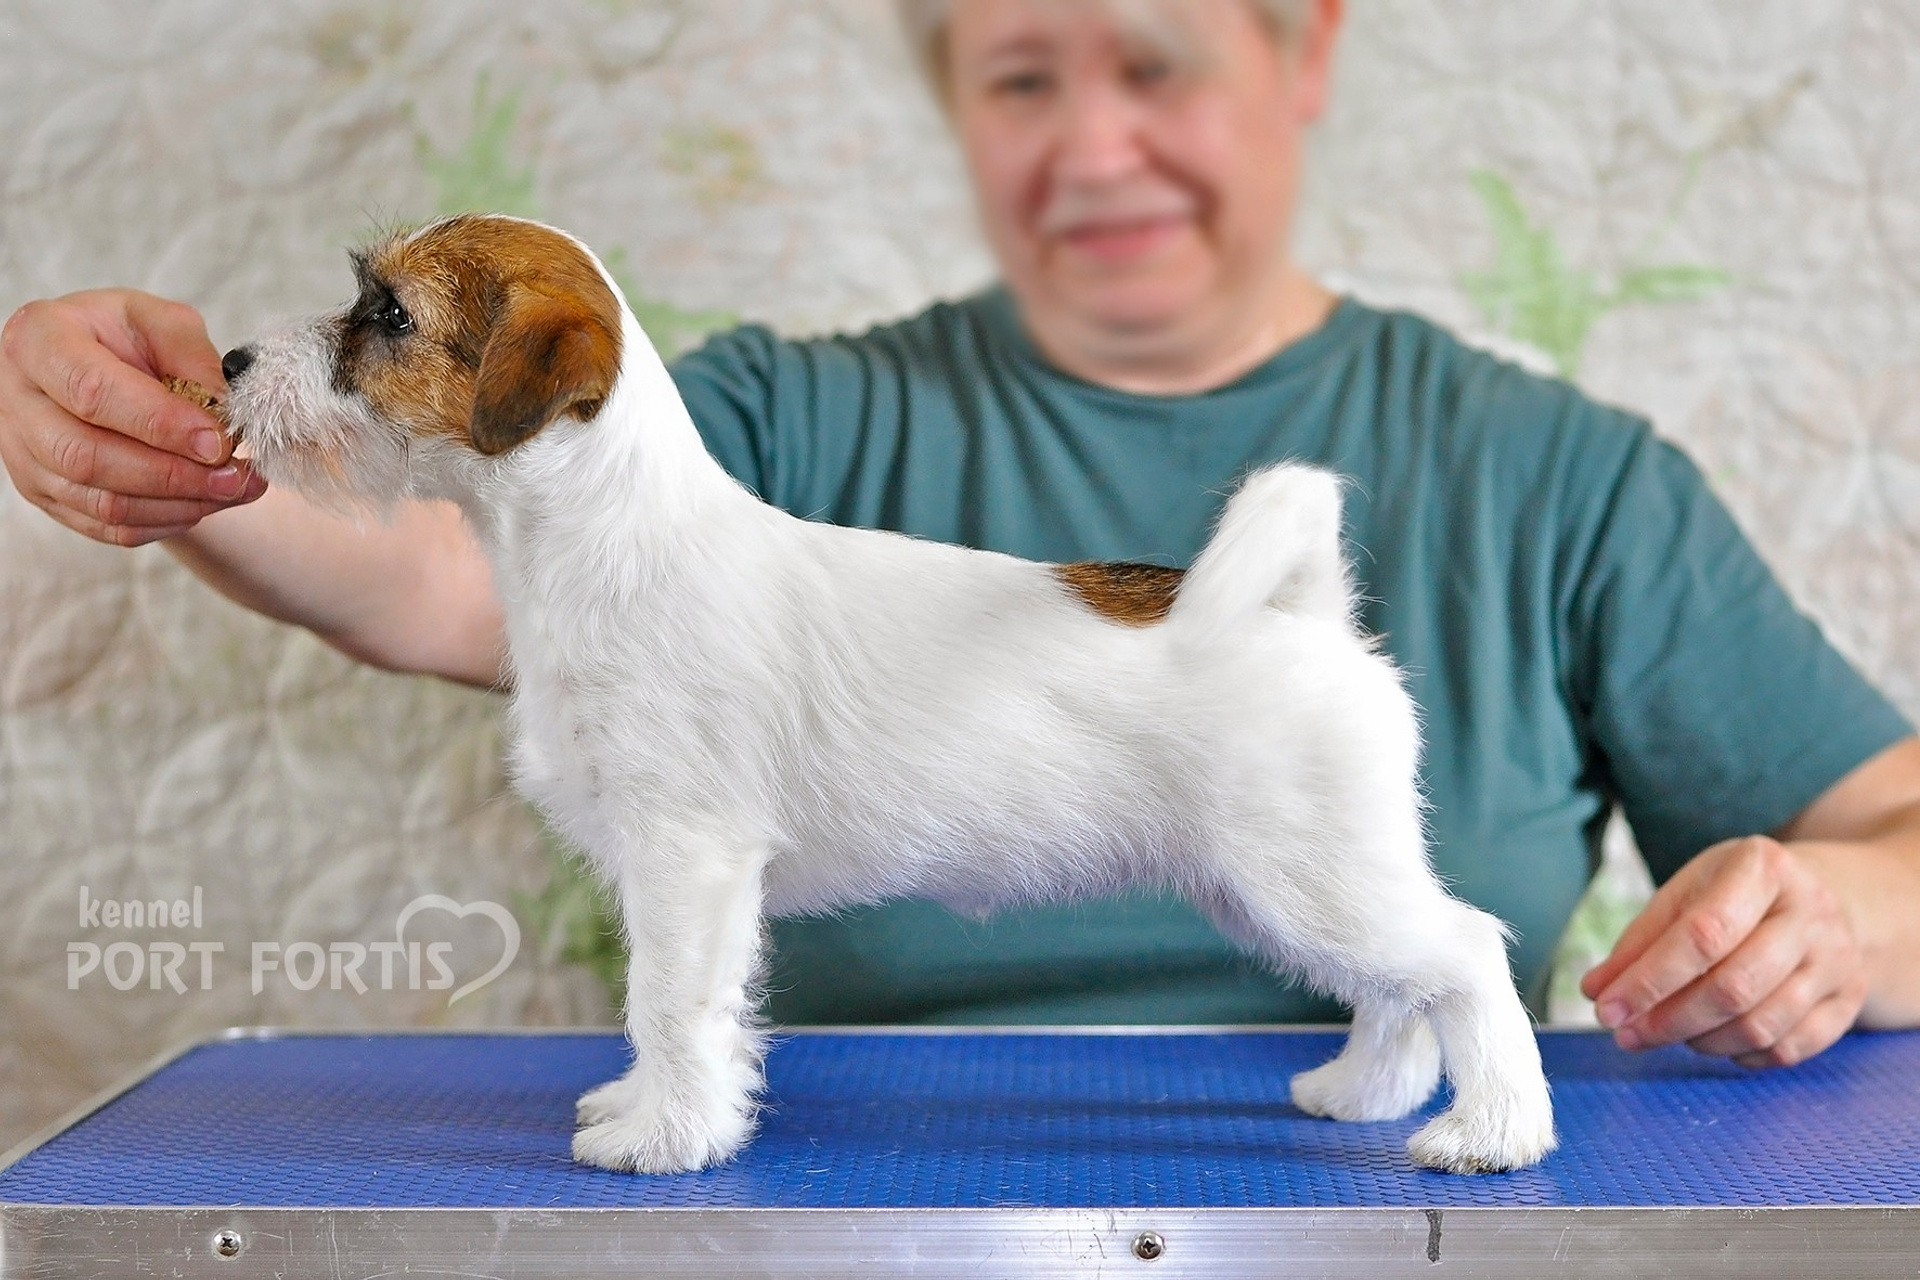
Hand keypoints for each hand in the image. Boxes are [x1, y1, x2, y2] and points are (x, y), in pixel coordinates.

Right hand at [0, 289, 265, 545]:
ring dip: (178, 504)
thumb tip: (225, 410)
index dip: (159, 422)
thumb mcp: (160, 322)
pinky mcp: (44, 493)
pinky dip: (164, 522)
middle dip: (173, 475)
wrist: (97, 366)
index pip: (91, 390)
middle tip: (235, 476)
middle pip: (87, 457)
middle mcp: (16, 399)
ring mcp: (22, 454)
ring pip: (100, 502)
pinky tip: (203, 503)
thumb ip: (192, 355)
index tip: (218, 440)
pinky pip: (107, 527)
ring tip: (233, 490)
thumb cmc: (126, 339)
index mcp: (38, 340)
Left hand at [1580, 836, 1867, 1067]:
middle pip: (1734, 986)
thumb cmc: (1732, 896)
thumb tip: (1596, 990)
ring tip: (1667, 1032)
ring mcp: (1838, 958)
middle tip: (1626, 1034)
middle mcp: (1810, 911)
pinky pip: (1789, 1048)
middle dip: (1669, 1020)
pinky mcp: (1849, 999)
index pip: (1702, 935)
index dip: (1649, 980)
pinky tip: (1711, 1041)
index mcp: (1763, 869)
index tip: (1606, 1009)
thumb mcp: (1684, 895)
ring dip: (1700, 1041)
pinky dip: (1739, 1055)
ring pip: (1761, 1024)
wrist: (1817, 900)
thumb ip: (1639, 941)